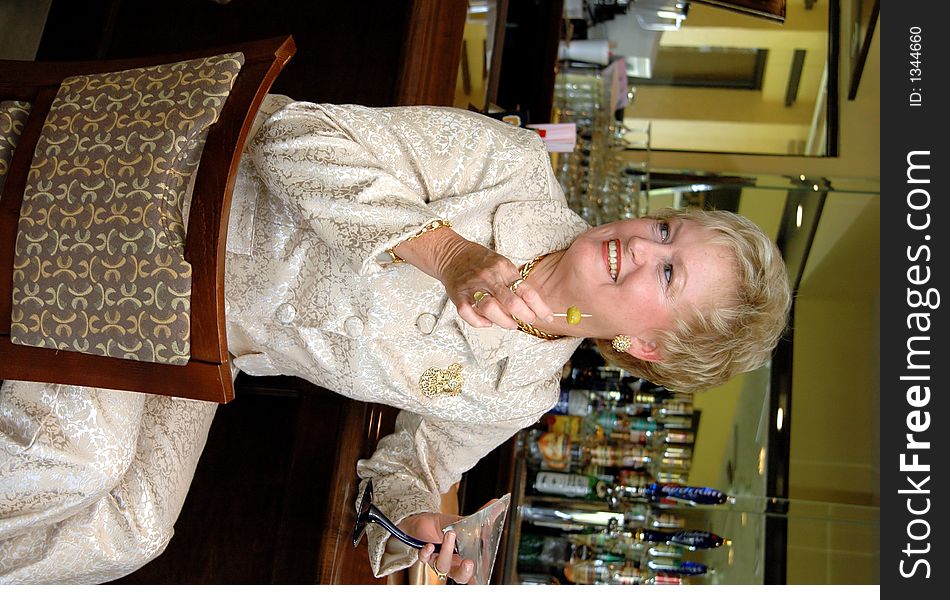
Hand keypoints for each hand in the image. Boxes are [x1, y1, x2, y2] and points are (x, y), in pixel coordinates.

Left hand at [399, 512, 475, 583]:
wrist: (424, 522)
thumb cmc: (445, 526)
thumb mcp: (464, 521)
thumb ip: (481, 515)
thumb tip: (496, 504)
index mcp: (465, 558)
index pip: (474, 574)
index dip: (477, 579)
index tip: (482, 578)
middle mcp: (452, 563)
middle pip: (459, 577)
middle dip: (464, 573)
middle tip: (468, 563)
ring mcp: (439, 560)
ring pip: (443, 566)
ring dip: (447, 551)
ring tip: (450, 534)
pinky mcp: (425, 555)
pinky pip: (425, 559)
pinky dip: (427, 553)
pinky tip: (430, 546)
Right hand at [435, 236, 553, 330]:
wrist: (453, 254)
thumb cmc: (481, 262)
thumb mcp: (503, 266)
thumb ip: (515, 284)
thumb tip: (532, 307)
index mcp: (504, 269)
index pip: (527, 291)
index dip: (540, 307)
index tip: (548, 317)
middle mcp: (489, 278)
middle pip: (512, 303)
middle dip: (525, 316)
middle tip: (529, 321)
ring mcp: (472, 287)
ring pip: (491, 309)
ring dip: (504, 322)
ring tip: (510, 324)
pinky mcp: (458, 296)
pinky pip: (469, 314)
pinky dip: (480, 322)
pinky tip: (487, 322)